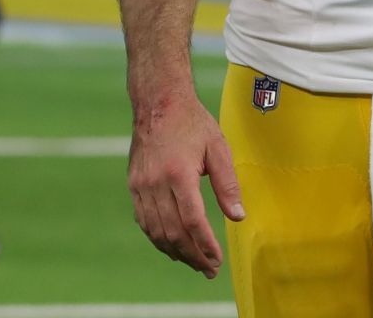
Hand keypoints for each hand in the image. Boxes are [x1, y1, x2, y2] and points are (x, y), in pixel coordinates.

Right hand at [127, 93, 243, 278]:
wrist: (158, 102)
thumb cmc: (193, 123)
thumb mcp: (218, 148)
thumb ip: (228, 184)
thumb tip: (238, 217)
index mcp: (179, 173)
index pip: (193, 221)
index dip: (206, 245)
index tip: (217, 261)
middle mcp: (156, 182)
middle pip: (174, 232)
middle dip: (193, 255)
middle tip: (208, 269)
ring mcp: (141, 185)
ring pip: (156, 231)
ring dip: (175, 251)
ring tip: (194, 262)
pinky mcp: (134, 185)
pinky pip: (144, 221)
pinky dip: (158, 238)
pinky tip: (172, 246)